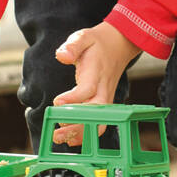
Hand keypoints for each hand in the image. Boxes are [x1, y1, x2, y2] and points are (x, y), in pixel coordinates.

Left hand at [51, 22, 139, 145]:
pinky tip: (70, 139)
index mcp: (96, 72)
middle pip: (95, 112)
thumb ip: (72, 46)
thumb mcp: (83, 37)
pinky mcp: (104, 104)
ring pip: (99, 121)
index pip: (87, 89)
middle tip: (57, 132)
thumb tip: (62, 56)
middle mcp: (103, 88)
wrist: (119, 45)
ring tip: (60, 138)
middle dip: (78, 124)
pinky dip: (87, 133)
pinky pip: (99, 122)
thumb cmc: (97, 43)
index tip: (57, 103)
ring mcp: (106, 97)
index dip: (74, 98)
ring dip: (81, 133)